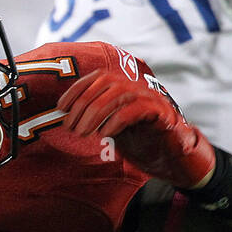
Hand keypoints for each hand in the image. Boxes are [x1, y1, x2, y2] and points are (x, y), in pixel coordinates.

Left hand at [58, 68, 216, 188]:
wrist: (171, 154)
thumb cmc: (138, 139)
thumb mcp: (110, 125)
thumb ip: (94, 116)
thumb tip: (67, 117)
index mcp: (123, 85)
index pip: (95, 77)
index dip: (75, 90)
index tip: (61, 108)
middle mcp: (136, 85)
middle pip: (104, 84)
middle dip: (82, 106)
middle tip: (70, 128)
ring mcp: (149, 97)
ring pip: (118, 94)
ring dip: (95, 114)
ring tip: (83, 133)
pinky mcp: (160, 112)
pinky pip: (134, 110)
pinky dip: (115, 121)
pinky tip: (104, 135)